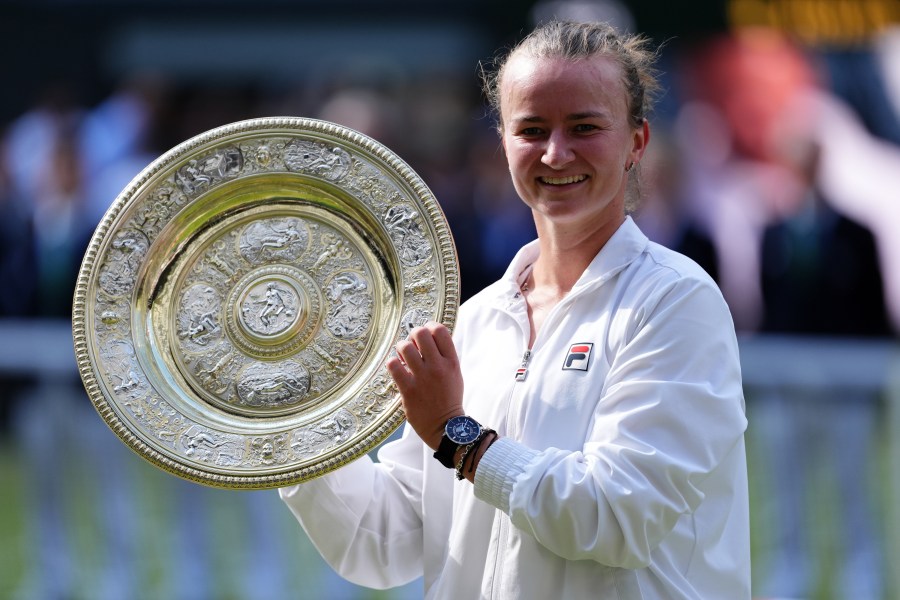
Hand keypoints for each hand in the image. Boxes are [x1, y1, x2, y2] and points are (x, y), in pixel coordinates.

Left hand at [386, 321, 463, 449]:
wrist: (445, 426)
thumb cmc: (449, 399)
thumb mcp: (455, 374)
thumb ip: (445, 356)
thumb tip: (429, 337)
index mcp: (451, 362)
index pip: (440, 330)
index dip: (430, 327)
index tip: (425, 334)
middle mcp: (437, 367)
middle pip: (420, 333)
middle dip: (412, 336)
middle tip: (412, 346)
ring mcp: (422, 378)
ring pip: (404, 347)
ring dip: (401, 349)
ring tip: (402, 358)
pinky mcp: (408, 389)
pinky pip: (393, 365)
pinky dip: (392, 364)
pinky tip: (397, 370)